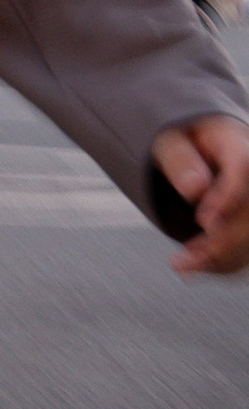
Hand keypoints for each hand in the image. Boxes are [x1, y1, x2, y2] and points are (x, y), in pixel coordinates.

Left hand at [151, 117, 248, 275]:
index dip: (227, 199)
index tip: (203, 221)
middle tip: (185, 257)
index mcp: (239, 145)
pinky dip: (222, 264)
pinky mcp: (248, 225)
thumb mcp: (168, 141)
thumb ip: (179, 160)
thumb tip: (194, 189)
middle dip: (222, 240)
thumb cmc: (184, 141)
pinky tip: (193, 267)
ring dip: (219, 257)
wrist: (198, 147)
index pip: (244, 170)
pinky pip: (244, 250)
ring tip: (182, 264)